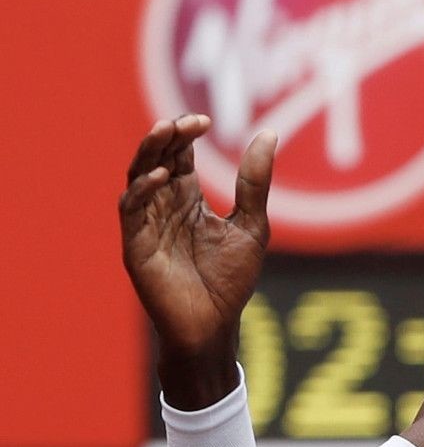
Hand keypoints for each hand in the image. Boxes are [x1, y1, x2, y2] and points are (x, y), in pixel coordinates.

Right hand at [119, 114, 277, 408]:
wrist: (215, 326)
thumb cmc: (231, 280)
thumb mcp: (251, 224)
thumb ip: (254, 182)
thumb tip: (270, 132)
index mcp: (188, 200)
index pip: (180, 155)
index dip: (186, 134)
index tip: (204, 120)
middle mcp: (163, 207)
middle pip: (156, 160)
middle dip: (166, 137)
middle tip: (183, 121)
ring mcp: (147, 226)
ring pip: (138, 178)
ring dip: (149, 154)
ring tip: (165, 132)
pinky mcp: (136, 247)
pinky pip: (131, 211)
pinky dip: (142, 190)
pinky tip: (162, 177)